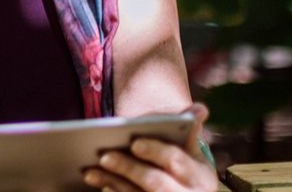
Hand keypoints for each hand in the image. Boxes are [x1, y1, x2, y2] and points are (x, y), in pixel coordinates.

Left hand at [82, 103, 216, 190]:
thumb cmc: (186, 174)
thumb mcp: (193, 156)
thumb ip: (189, 133)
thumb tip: (200, 108)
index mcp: (201, 177)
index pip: (176, 160)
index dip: (155, 151)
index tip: (134, 143)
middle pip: (154, 182)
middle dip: (128, 168)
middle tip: (104, 156)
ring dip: (113, 183)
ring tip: (91, 172)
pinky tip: (103, 187)